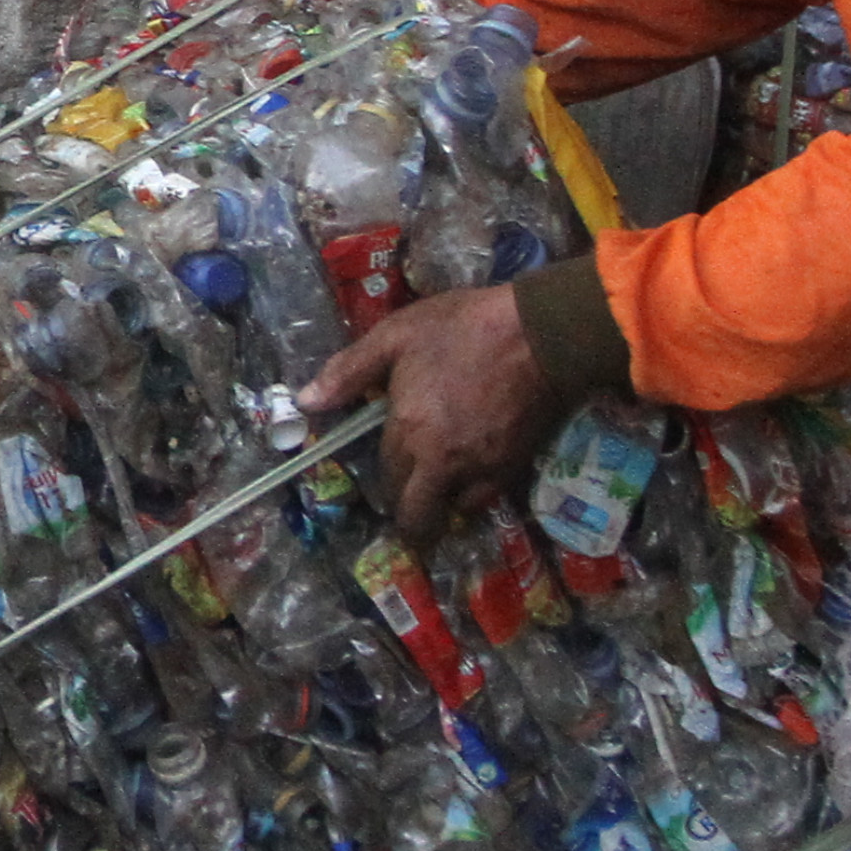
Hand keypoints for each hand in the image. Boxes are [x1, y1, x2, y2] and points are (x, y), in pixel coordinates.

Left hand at [301, 283, 567, 538]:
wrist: (544, 333)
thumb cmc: (464, 329)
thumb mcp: (396, 336)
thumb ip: (349, 372)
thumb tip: (306, 403)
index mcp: (410, 434)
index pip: (388, 480)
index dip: (385, 482)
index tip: (387, 476)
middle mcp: (444, 463)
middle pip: (420, 517)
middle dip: (411, 521)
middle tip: (409, 508)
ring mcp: (483, 468)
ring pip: (457, 511)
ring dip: (445, 505)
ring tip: (443, 485)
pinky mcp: (516, 465)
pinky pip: (488, 495)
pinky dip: (477, 492)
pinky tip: (475, 468)